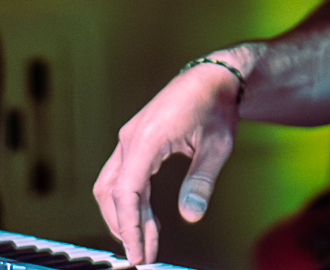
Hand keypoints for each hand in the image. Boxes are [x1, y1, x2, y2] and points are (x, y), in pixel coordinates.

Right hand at [93, 62, 242, 264]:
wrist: (212, 77)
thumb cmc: (216, 106)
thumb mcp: (217, 146)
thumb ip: (202, 180)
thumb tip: (191, 215)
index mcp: (148, 137)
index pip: (126, 191)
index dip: (130, 226)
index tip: (138, 253)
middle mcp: (131, 138)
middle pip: (111, 192)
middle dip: (125, 227)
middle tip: (143, 255)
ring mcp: (130, 139)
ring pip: (112, 186)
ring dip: (126, 216)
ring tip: (148, 243)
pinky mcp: (135, 142)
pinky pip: (123, 177)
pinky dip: (132, 202)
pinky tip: (148, 221)